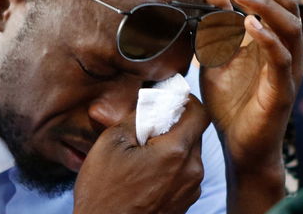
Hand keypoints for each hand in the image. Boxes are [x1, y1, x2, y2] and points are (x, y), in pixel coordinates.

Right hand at [73, 95, 208, 213]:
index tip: (170, 98)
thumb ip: (138, 116)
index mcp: (176, 152)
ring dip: (172, 146)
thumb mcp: (111, 143)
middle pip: (194, 133)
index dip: (186, 100)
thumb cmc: (103, 192)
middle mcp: (191, 171)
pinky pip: (184, 173)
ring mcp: (190, 190)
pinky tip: (146, 171)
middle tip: (149, 126)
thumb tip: (152, 102)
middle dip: (175, 124)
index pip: (200, 113)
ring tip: (143, 152)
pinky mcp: (184, 203)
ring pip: (189, 154)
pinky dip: (171, 165)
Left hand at [200, 0, 302, 212]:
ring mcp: (287, 71)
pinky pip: (280, 60)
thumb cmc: (231, 104)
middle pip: (286, 5)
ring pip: (289, 28)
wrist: (239, 147)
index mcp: (272, 40)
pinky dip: (266, 39)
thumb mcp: (216, 58)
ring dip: (264, 6)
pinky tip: (248, 25)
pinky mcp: (282, 92)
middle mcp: (285, 51)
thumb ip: (217, 27)